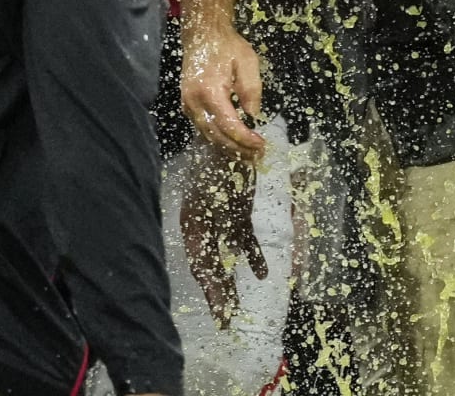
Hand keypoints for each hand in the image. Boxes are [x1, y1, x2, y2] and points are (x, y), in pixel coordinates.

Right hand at [179, 143, 267, 327]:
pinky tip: (262, 273)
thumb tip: (215, 260)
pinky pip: (243, 240)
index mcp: (192, 223)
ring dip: (230, 282)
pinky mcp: (235, 214)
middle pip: (210, 266)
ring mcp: (219, 220)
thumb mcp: (211, 192)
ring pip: (225, 258)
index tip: (221, 310)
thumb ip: (210, 223)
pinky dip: (252, 255)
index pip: (201, 263)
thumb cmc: (215, 157)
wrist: (224, 133)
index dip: (211, 288)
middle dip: (218, 294)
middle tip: (226, 321)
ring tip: (235, 309)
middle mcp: (202, 225)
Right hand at [181, 20, 267, 159]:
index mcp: (209, 91)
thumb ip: (251, 89)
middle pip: (216, 135)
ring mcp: (188, 105)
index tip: (261, 145)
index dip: (245, 139)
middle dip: (238, 149)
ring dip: (228, 148)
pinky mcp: (188, 106)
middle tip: (257, 156)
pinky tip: (233, 144)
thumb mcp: (247, 61)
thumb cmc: (227, 46)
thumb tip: (254, 115)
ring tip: (248, 155)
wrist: (202, 34)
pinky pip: (203, 128)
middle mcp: (194, 102)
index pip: (228, 125)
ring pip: (208, 136)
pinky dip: (218, 139)